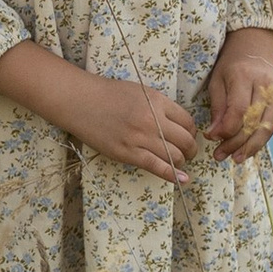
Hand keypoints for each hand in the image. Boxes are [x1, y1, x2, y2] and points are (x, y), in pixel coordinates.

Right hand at [61, 73, 198, 183]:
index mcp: (157, 101)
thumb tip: (176, 124)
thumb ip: (159, 106)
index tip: (189, 136)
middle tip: (189, 153)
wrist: (80, 101)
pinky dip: (172, 175)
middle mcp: (153, 120)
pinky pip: (156, 167)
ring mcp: (140, 138)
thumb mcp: (140, 92)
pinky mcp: (128, 153)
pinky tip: (182, 179)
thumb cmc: (108, 94)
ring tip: (179, 162)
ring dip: (182, 161)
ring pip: (174, 155)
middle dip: (191, 149)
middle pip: (185, 140)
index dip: (192, 132)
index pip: (188, 121)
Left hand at [203, 28, 272, 159]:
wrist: (253, 49)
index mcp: (243, 76)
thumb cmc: (231, 68)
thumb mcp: (217, 82)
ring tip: (238, 158)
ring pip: (270, 125)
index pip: (238, 109)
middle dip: (236, 143)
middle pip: (253, 121)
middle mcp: (265, 84)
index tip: (212, 139)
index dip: (226, 129)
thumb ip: (218, 108)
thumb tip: (214, 135)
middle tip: (221, 156)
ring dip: (254, 146)